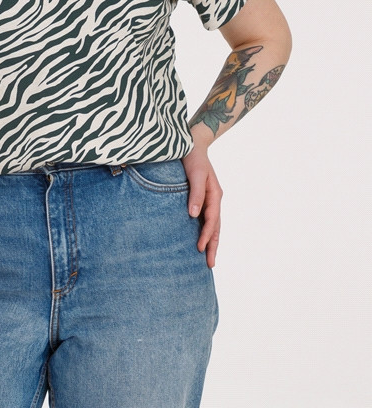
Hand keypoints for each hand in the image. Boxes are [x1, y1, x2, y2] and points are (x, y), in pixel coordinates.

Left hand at [181, 143, 222, 267]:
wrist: (192, 142)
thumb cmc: (193, 157)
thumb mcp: (196, 173)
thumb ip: (196, 193)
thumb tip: (193, 215)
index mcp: (215, 195)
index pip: (212, 221)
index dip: (206, 235)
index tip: (199, 249)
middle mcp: (214, 199)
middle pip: (216, 227)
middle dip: (213, 246)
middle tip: (210, 265)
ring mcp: (209, 199)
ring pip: (212, 225)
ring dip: (210, 241)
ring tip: (207, 258)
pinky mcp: (201, 198)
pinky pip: (205, 218)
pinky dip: (205, 231)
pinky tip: (200, 238)